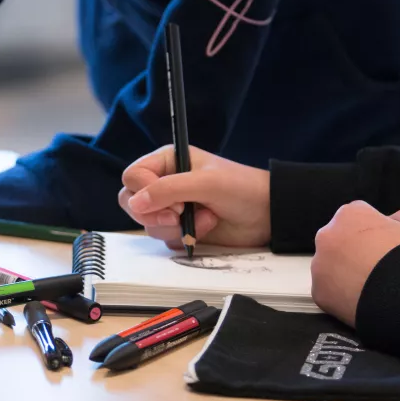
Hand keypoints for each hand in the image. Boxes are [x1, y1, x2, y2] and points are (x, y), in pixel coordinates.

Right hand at [118, 145, 270, 247]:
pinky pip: (164, 238)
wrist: (268, 215)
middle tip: (179, 217)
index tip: (174, 202)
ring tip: (206, 218)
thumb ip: (167, 189)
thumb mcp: (204, 183)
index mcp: (167, 161)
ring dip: (176, 227)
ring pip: (148, 224)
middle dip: (154, 215)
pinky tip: (206, 228)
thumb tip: (134, 202)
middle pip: (131, 202)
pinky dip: (184, 238)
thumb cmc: (241, 188)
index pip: (133, 177)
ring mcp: (170, 208)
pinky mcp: (178, 228)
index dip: (145, 192)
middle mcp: (164, 183)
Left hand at [311, 201, 399, 325]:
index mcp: (349, 214)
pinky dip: (341, 294)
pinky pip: (329, 290)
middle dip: (354, 249)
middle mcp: (326, 235)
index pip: (358, 216)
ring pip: (330, 266)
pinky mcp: (318, 292)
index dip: (375, 230)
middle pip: (339, 240)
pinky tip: (361, 299)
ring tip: (370, 285)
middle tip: (376, 266)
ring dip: (345, 272)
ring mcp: (319, 265)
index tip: (387, 245)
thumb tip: (394, 220)